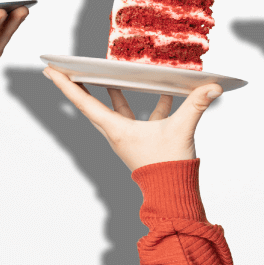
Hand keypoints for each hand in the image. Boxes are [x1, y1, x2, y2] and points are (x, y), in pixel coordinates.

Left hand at [42, 68, 220, 170]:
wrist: (172, 193)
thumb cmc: (169, 166)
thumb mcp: (181, 130)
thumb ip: (196, 105)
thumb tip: (212, 87)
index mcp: (117, 129)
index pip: (85, 103)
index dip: (67, 85)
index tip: (51, 70)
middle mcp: (117, 133)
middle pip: (91, 105)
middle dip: (79, 87)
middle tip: (66, 71)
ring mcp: (128, 138)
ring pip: (114, 109)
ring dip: (111, 92)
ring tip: (107, 75)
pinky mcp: (141, 142)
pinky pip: (139, 117)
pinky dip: (148, 104)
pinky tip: (165, 94)